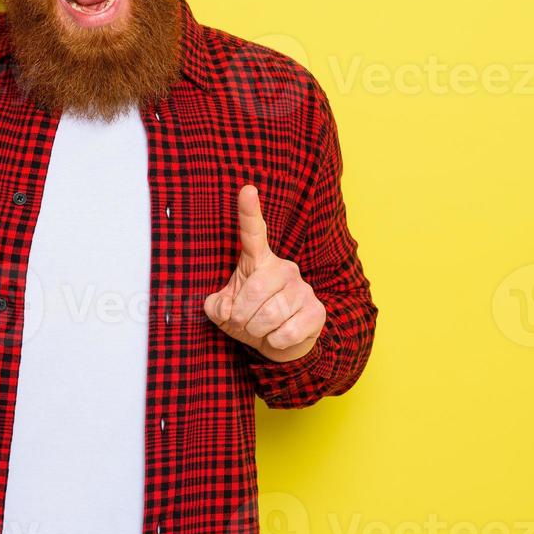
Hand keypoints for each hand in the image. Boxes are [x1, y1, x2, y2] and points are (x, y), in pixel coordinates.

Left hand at [204, 184, 325, 361]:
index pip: (253, 233)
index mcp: (258, 260)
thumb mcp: (225, 310)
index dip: (249, 211)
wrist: (280, 343)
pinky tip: (277, 336)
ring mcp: (303, 289)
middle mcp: (284, 268)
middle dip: (240, 315)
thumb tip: (223, 307)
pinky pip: (285, 332)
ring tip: (258, 330)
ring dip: (255, 330)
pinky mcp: (316, 312)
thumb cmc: (249, 317)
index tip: (247, 189)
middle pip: (255, 289)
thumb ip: (216, 305)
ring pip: (270, 315)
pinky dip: (273, 342)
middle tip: (241, 322)